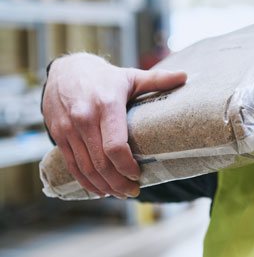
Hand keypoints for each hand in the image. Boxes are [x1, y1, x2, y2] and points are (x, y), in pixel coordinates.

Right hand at [42, 53, 186, 198]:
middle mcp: (85, 119)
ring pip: (85, 167)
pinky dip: (84, 181)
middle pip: (101, 162)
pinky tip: (98, 189)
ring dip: (102, 185)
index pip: (115, 145)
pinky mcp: (58, 135)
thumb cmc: (104, 77)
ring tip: (119, 194)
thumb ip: (157, 79)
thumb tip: (185, 76)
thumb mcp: (130, 76)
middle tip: (133, 191)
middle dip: (118, 182)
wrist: (65, 69)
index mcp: (107, 105)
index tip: (138, 174)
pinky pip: (71, 164)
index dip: (127, 165)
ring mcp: (68, 129)